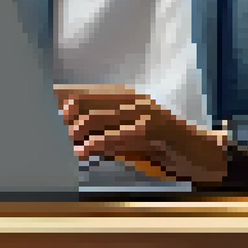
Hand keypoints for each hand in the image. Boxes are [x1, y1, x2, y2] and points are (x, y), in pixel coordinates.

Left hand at [55, 86, 227, 186]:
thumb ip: (106, 134)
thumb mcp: (131, 138)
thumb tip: (74, 136)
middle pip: (86, 101)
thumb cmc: (164, 147)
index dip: (64, 101)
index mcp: (126, 97)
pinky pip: (118, 134)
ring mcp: (143, 112)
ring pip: (98, 117)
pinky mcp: (153, 128)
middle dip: (65, 118)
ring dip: (77, 133)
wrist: (202, 154)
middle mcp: (132, 100)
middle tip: (53, 131)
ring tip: (66, 144)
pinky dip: (97, 144)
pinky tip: (83, 151)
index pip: (87, 92)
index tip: (45, 108)